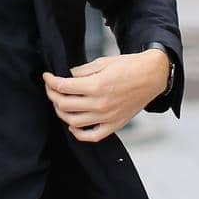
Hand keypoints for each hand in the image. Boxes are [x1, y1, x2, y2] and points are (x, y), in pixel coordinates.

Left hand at [42, 50, 168, 142]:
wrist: (152, 76)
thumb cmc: (128, 66)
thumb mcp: (102, 62)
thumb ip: (82, 71)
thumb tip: (67, 76)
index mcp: (96, 86)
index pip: (63, 87)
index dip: (50, 81)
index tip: (46, 77)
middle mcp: (100, 104)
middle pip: (64, 105)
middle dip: (52, 95)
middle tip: (51, 88)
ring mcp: (107, 117)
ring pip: (74, 122)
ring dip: (62, 113)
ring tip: (60, 103)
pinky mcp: (114, 125)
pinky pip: (92, 136)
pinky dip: (78, 133)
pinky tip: (73, 125)